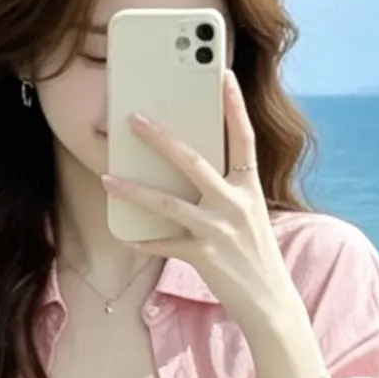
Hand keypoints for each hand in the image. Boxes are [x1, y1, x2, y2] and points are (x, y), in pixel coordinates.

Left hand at [101, 68, 298, 345]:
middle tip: (134, 118)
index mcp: (250, 189)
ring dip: (133, 189)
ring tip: (106, 176)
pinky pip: (164, 244)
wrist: (271, 303)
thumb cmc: (256, 256)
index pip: (243, 138)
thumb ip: (227, 191)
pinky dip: (143, 240)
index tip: (222, 74)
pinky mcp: (204, 256)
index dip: (234, 105)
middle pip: (194, 161)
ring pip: (167, 202)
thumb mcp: (250, 216)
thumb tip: (189, 169)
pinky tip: (125, 235)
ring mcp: (219, 230)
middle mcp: (236, 204)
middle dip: (161, 138)